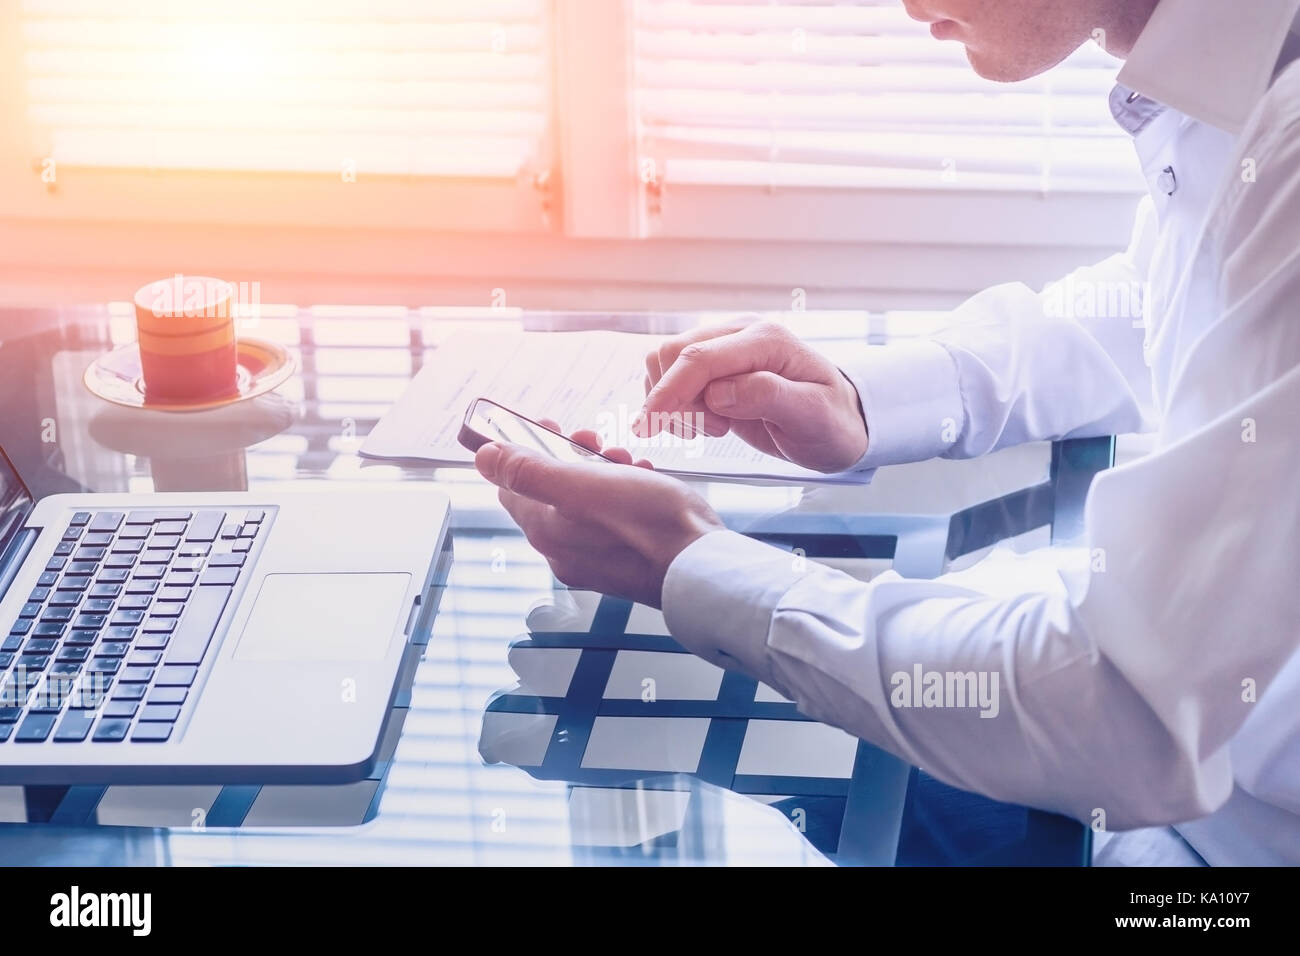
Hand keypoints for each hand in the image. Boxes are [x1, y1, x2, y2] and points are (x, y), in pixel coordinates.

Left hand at [474, 423, 724, 607]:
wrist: (702, 566)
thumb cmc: (650, 525)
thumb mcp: (584, 485)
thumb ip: (530, 472)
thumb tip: (484, 458)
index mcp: (546, 532)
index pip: (512, 487)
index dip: (523, 451)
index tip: (545, 425)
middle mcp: (564, 551)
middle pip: (550, 492)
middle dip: (570, 456)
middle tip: (591, 438)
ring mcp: (595, 559)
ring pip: (584, 501)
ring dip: (600, 470)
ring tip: (624, 458)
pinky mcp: (625, 561)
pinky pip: (612, 517)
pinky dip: (624, 492)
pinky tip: (644, 480)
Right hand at [637, 321, 868, 472]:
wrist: (840, 423)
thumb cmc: (832, 422)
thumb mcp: (812, 415)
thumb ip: (767, 397)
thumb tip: (719, 392)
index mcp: (766, 340)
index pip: (700, 357)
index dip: (669, 390)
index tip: (650, 424)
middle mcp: (741, 334)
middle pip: (674, 353)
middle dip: (676, 399)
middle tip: (715, 431)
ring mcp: (726, 348)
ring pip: (666, 362)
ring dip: (675, 402)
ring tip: (716, 427)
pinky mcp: (716, 366)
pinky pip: (673, 376)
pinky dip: (677, 404)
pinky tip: (709, 422)